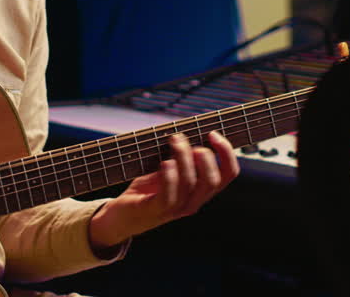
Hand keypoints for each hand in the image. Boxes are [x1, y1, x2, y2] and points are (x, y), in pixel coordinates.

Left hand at [87, 131, 238, 252]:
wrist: (121, 216)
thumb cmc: (146, 190)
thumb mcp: (169, 170)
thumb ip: (181, 157)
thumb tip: (190, 134)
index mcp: (201, 191)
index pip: (228, 174)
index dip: (226, 152)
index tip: (212, 133)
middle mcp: (193, 202)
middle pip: (213, 180)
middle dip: (205, 155)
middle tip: (187, 139)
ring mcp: (176, 209)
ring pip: (190, 183)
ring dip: (183, 156)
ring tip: (173, 140)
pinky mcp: (156, 210)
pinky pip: (169, 195)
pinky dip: (169, 175)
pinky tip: (164, 161)